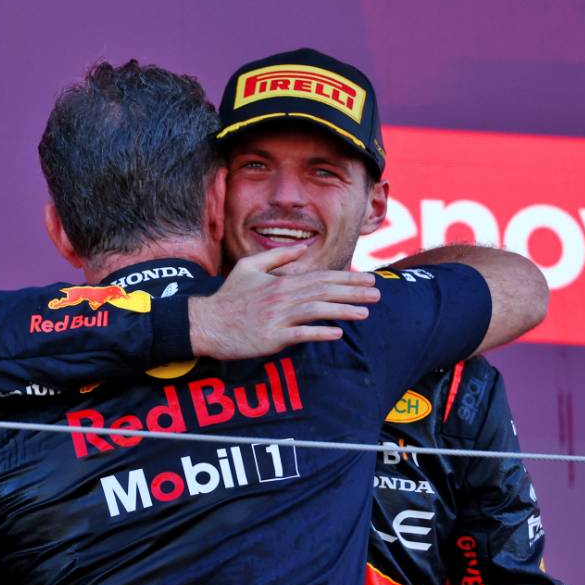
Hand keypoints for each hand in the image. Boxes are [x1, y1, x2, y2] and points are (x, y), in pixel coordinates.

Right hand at [189, 245, 380, 359]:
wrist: (206, 323)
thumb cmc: (229, 297)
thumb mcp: (249, 267)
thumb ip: (278, 256)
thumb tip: (303, 247)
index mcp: (281, 282)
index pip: (320, 278)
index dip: (346, 279)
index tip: (368, 279)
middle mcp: (282, 297)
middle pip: (324, 291)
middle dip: (353, 291)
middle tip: (377, 293)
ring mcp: (277, 318)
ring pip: (316, 310)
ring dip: (342, 311)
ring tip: (365, 312)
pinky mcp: (271, 337)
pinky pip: (299, 334)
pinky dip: (319, 333)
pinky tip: (337, 333)